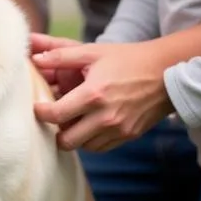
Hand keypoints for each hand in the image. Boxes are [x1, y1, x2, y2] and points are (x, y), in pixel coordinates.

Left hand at [31, 36, 172, 151]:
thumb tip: (35, 59)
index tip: (39, 107)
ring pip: (83, 147)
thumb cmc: (127, 59)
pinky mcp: (129, 136)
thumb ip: (60, 55)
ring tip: (73, 119)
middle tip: (55, 118)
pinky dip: (90, 140)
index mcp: (93, 94)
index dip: (41, 112)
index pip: (55, 115)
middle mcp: (106, 117)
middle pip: (66, 141)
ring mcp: (119, 129)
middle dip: (55, 131)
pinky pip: (100, 148)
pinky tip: (89, 124)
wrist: (166, 71)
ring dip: (74, 136)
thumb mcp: (93, 52)